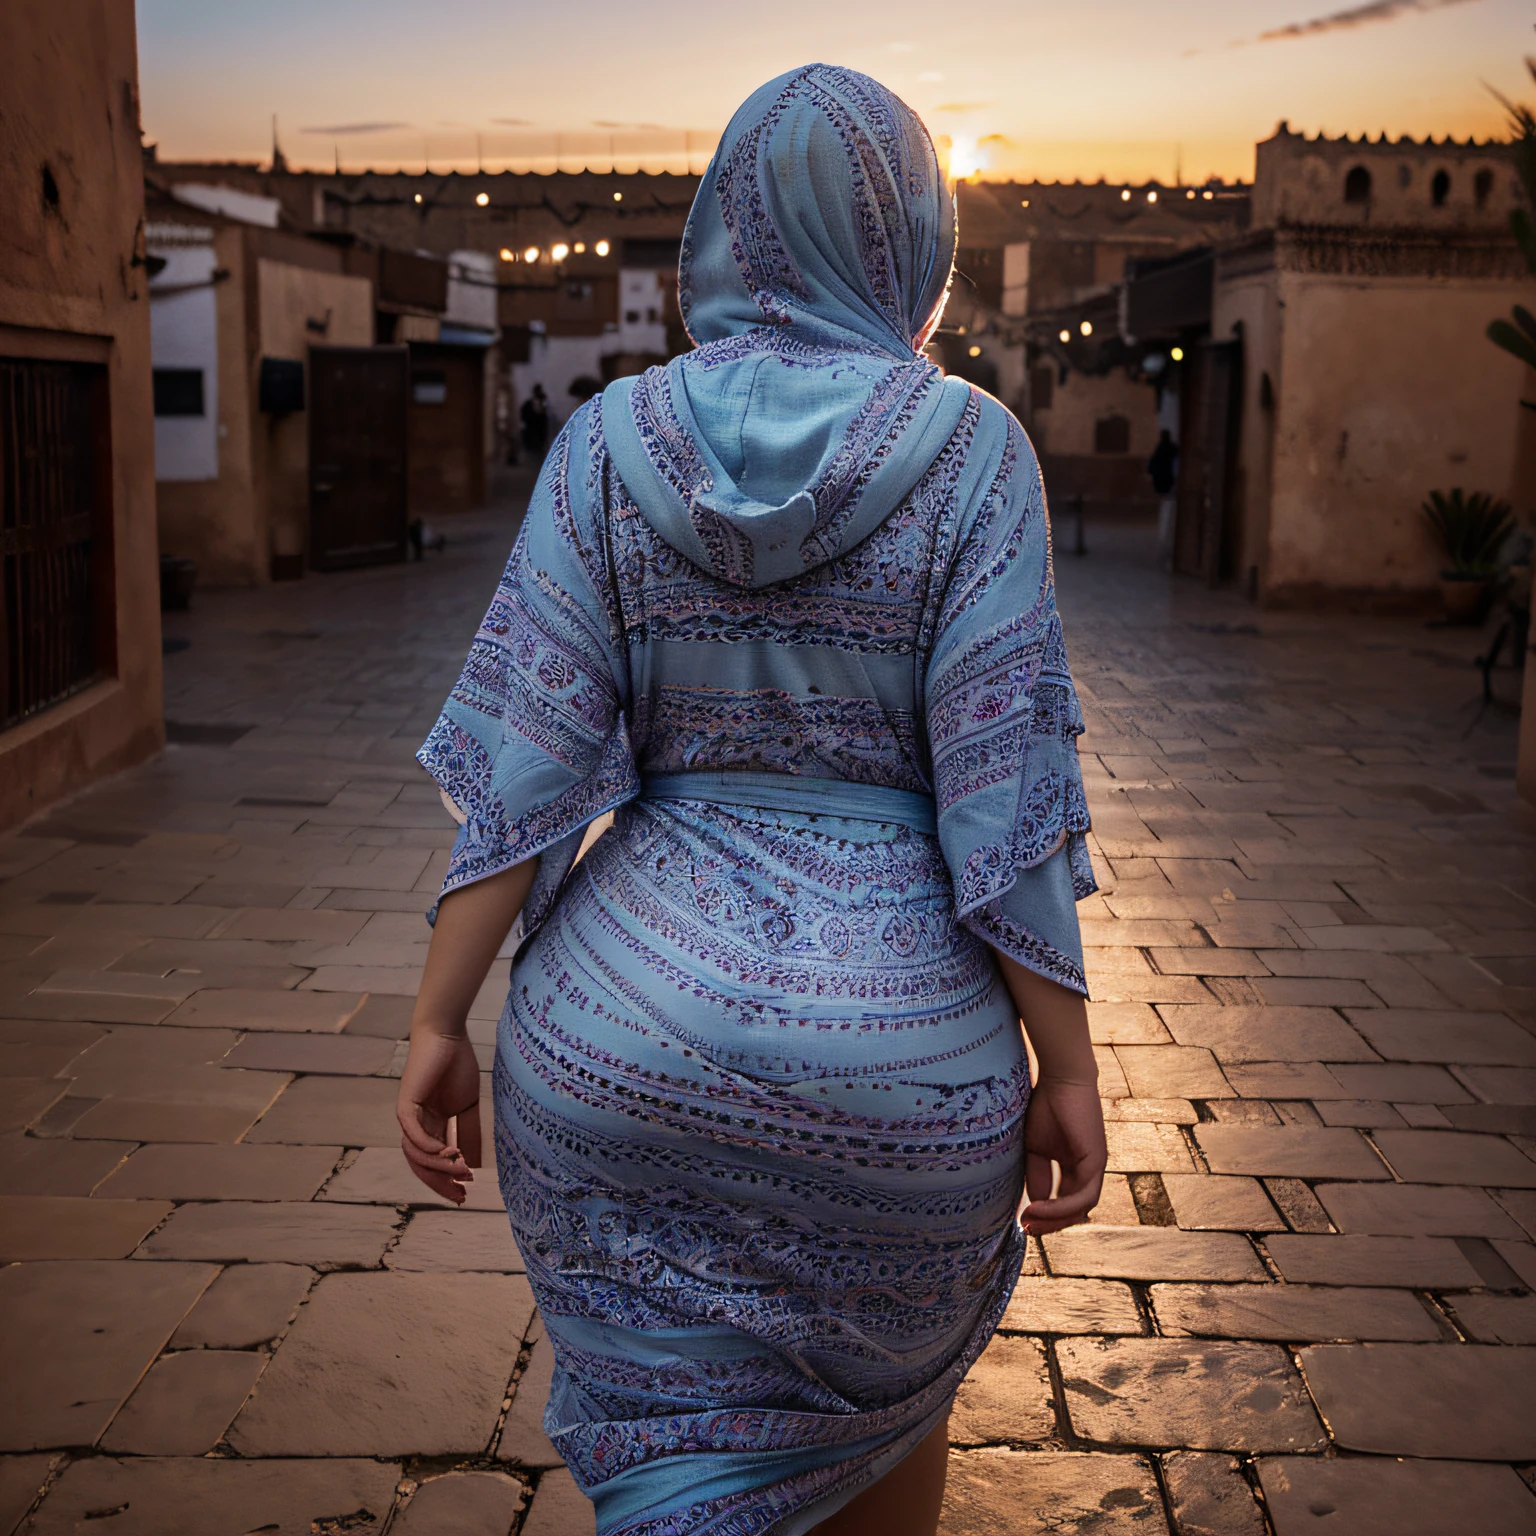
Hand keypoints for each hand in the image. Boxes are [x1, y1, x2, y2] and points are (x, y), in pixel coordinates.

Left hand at [397, 1033, 482, 1204]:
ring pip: (417, 1154)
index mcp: (431, 1125)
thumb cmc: (456, 1064)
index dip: (447, 1179)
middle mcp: (416, 1125)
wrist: (446, 1035)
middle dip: (440, 1182)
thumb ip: (469, 1134)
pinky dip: (429, 1148)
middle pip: (422, 1165)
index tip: (465, 1193)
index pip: (434, 1161)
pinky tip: (449, 1153)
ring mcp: (409, 1117)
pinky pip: (414, 1135)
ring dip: (439, 1167)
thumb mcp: (468, 1106)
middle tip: (460, 1195)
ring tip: (462, 1170)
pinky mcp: (405, 1106)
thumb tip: (478, 1164)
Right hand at [1018, 1078, 1106, 1235]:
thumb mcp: (1034, 1148)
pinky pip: (1083, 1195)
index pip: (1065, 1202)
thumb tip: (1033, 1205)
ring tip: (1030, 1221)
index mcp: (1074, 1166)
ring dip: (1055, 1220)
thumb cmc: (1045, 1105)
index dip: (1045, 1216)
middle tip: (1026, 1228)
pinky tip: (1039, 1207)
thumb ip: (1035, 1175)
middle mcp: (1088, 1170)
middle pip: (1075, 1210)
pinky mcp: (1096, 1161)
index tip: (1021, 1221)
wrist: (1060, 1078)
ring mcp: (1095, 1167)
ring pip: (1081, 1208)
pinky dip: (1061, 1207)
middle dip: (1050, 1224)